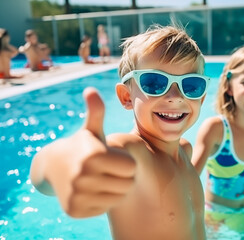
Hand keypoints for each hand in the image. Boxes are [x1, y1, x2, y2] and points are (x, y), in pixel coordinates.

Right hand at [44, 87, 135, 217]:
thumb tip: (91, 91)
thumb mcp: (91, 129)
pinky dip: (103, 201)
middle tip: (112, 171)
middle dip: (123, 177)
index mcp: (94, 155)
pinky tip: (94, 191)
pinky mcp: (75, 210)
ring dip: (115, 189)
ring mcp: (78, 195)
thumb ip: (96, 111)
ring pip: (118, 198)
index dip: (126, 162)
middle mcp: (84, 176)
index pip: (132, 168)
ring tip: (104, 179)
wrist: (54, 166)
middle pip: (127, 184)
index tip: (116, 159)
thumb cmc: (81, 145)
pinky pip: (105, 208)